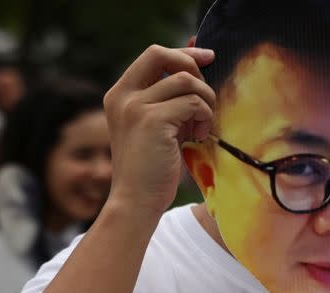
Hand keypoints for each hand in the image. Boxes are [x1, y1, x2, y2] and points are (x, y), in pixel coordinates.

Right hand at [103, 44, 215, 218]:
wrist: (136, 202)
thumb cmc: (153, 169)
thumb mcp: (160, 126)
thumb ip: (172, 98)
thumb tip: (198, 63)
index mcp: (121, 94)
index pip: (154, 54)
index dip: (183, 53)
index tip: (208, 58)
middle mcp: (123, 95)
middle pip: (162, 54)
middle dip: (193, 66)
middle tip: (207, 96)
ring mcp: (135, 107)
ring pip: (185, 80)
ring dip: (204, 100)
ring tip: (201, 126)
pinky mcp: (152, 121)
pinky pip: (193, 103)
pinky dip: (204, 117)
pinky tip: (198, 136)